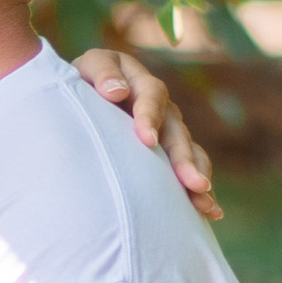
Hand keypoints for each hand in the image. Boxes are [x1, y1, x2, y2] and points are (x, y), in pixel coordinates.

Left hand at [77, 42, 220, 224]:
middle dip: (183, 158)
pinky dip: (199, 190)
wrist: (71, 104)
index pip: (151, 95)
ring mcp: (165, 128)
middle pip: (176, 129)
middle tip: (191, 182)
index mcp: (136, 80)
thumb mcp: (82, 71)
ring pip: (188, 151)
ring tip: (203, 201)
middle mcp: (157, 103)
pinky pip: (190, 168)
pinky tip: (210, 211)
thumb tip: (117, 91)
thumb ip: (100, 74)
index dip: (150, 116)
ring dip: (197, 175)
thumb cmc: (72, 88)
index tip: (147, 140)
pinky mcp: (166, 151)